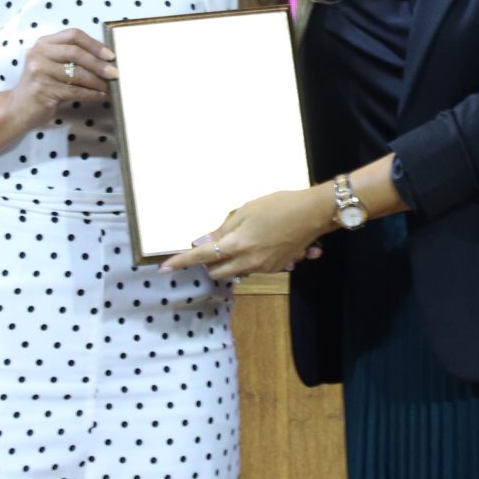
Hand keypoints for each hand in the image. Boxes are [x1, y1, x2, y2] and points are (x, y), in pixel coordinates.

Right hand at [12, 28, 115, 127]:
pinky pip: (74, 91)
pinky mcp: (43, 90)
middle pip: (76, 53)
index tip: (110, 55)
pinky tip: (99, 95)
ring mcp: (39, 72)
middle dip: (98, 64)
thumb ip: (70, 57)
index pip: (73, 35)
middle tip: (114, 72)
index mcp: (43, 43)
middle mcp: (39, 54)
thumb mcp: (51, 64)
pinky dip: (90, 93)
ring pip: (76, 74)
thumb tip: (104, 59)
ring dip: (96, 81)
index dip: (94, 44)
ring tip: (107, 86)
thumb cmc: (41, 85)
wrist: (18, 109)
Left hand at [162, 186, 332, 281]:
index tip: (164, 267)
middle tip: (210, 246)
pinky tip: (261, 242)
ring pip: (236, 271)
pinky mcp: (276, 268)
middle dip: (209, 263)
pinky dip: (248, 259)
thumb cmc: (278, 206)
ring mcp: (264, 268)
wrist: (314, 214)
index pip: (202, 257)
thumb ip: (223, 230)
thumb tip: (202, 242)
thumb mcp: (246, 211)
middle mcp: (249, 262)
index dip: (182, 262)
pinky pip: (253, 268)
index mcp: (238, 246)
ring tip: (241, 239)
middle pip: (217, 272)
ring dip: (229, 262)